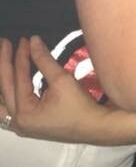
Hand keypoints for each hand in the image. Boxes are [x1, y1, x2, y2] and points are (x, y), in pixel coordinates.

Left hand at [0, 36, 116, 143]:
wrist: (95, 127)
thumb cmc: (80, 106)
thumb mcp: (62, 80)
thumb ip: (43, 60)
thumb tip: (33, 40)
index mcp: (24, 113)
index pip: (19, 78)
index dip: (20, 56)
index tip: (23, 39)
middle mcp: (18, 122)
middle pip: (4, 88)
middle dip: (4, 64)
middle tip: (5, 43)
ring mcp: (22, 126)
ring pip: (2, 103)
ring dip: (3, 81)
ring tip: (3, 62)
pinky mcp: (28, 126)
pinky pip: (8, 110)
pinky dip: (6, 95)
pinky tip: (6, 86)